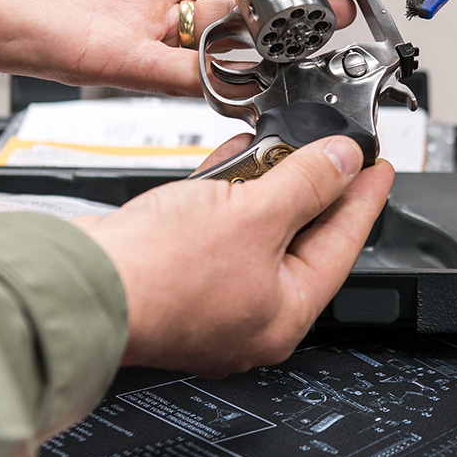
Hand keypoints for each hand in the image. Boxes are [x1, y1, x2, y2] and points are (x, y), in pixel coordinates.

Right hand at [74, 136, 394, 376]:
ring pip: (255, 228)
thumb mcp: (255, 214)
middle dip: (313, 184)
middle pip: (300, 236)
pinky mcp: (173, 272)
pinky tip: (230, 160)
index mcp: (284, 314)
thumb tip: (342, 162)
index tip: (378, 167)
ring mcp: (209, 296)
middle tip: (331, 146)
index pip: (343, 244)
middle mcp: (250, 313)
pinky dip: (227, 192)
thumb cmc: (159, 275)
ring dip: (267, 182)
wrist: (78, 283)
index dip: (364, 197)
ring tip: (280, 142)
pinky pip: (216, 227)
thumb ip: (307, 182)